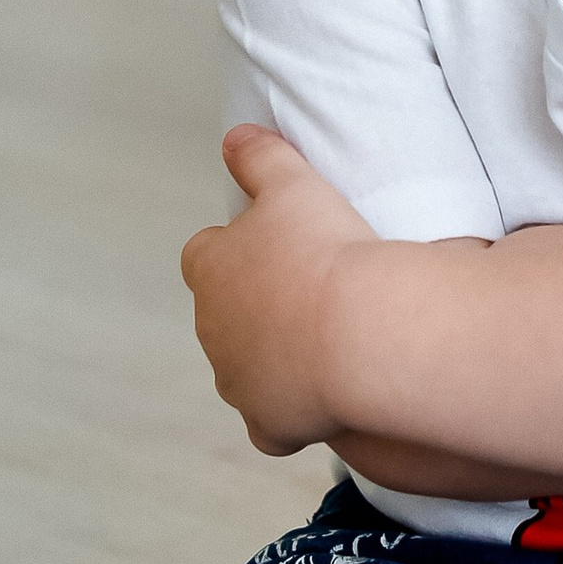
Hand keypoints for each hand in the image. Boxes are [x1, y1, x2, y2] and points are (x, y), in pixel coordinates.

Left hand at [181, 125, 373, 454]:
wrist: (358, 332)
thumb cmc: (325, 252)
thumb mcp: (293, 181)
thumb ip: (259, 155)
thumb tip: (235, 137)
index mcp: (209, 269)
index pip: (204, 255)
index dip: (237, 251)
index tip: (276, 248)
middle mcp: (212, 329)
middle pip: (224, 315)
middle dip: (254, 307)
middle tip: (307, 293)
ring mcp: (237, 382)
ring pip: (244, 369)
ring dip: (271, 358)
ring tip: (322, 341)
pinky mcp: (267, 424)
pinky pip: (270, 425)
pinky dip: (287, 416)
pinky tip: (317, 400)